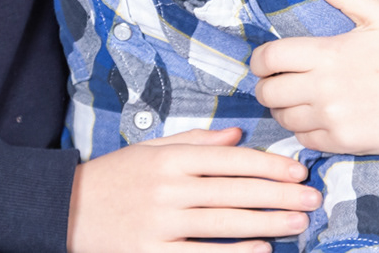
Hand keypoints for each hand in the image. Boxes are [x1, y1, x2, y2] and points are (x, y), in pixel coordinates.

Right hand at [66, 127, 319, 252]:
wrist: (64, 210)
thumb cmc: (114, 178)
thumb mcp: (151, 149)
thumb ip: (195, 142)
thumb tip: (237, 136)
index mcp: (170, 157)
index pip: (231, 160)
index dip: (269, 165)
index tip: (298, 171)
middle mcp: (168, 187)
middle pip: (236, 191)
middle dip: (280, 195)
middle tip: (313, 199)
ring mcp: (161, 223)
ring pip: (226, 223)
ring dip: (268, 223)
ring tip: (299, 224)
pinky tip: (262, 252)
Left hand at [251, 0, 378, 154]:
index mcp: (328, 54)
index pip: (270, 58)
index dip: (258, 60)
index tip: (262, 61)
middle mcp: (323, 89)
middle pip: (269, 92)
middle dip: (265, 85)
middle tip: (274, 80)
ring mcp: (332, 119)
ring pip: (283, 117)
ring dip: (282, 108)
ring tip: (292, 98)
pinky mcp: (342, 143)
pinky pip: (304, 139)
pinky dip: (301, 129)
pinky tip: (312, 117)